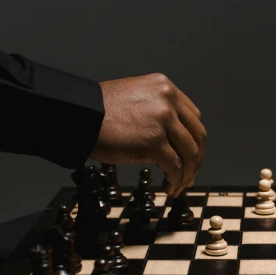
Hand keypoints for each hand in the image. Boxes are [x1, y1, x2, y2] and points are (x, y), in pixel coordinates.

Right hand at [90, 73, 205, 196]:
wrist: (78, 115)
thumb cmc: (99, 110)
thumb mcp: (135, 96)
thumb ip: (156, 109)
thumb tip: (172, 138)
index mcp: (165, 88)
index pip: (193, 118)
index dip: (194, 140)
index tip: (189, 155)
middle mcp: (168, 100)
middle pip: (197, 136)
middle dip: (195, 160)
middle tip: (189, 175)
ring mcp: (163, 121)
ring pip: (189, 154)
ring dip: (186, 174)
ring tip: (177, 186)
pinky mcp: (154, 142)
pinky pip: (174, 166)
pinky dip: (175, 180)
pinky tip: (168, 186)